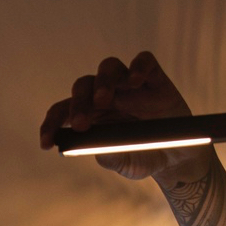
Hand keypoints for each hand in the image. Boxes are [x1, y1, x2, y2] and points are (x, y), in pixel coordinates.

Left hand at [37, 50, 209, 184]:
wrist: (179, 157)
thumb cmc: (144, 158)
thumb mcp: (126, 164)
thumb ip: (111, 157)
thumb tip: (98, 147)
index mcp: (90, 116)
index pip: (62, 112)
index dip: (51, 124)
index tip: (47, 143)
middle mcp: (106, 96)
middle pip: (83, 85)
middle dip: (78, 103)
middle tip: (81, 123)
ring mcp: (129, 85)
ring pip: (108, 67)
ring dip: (103, 81)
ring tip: (105, 100)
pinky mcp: (154, 78)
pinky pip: (143, 61)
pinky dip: (137, 67)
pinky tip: (135, 82)